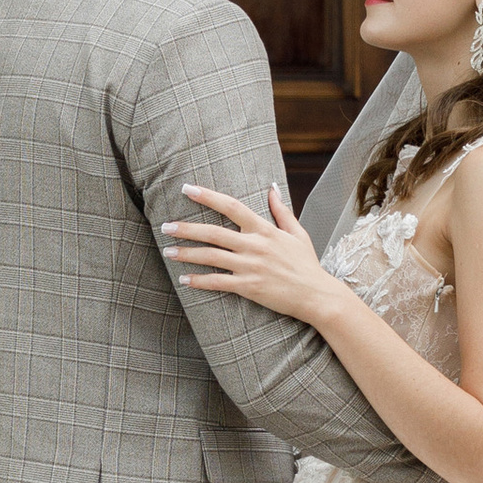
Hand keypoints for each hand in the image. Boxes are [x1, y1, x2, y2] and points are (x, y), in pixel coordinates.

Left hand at [164, 179, 334, 324]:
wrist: (317, 295)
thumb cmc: (307, 265)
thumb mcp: (297, 233)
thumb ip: (281, 210)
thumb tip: (271, 187)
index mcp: (264, 229)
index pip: (231, 206)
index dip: (207, 196)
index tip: (187, 189)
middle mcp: (254, 245)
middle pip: (213, 232)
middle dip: (186, 228)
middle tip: (165, 226)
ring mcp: (250, 266)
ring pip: (211, 257)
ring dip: (187, 254)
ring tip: (168, 251)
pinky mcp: (249, 287)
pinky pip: (218, 282)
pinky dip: (199, 281)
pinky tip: (184, 280)